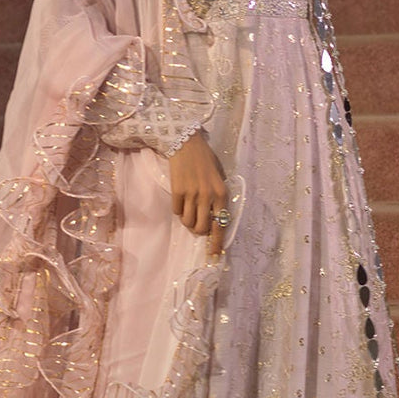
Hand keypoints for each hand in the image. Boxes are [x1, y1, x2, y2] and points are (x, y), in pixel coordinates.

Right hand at [168, 129, 227, 257]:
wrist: (186, 143)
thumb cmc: (205, 160)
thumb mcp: (219, 177)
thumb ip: (218, 197)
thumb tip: (215, 219)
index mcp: (221, 193)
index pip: (221, 224)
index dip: (216, 242)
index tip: (213, 254)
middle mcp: (208, 196)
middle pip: (202, 227)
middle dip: (198, 230)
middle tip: (197, 224)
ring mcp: (192, 194)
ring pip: (188, 222)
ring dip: (187, 221)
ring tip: (188, 210)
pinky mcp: (177, 191)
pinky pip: (176, 211)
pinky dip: (178, 209)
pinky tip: (181, 198)